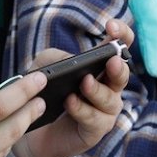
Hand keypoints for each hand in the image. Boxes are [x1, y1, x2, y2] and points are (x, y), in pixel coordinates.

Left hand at [12, 18, 132, 156]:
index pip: (120, 46)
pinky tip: (70, 102)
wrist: (33, 128)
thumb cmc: (44, 93)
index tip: (111, 27)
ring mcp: (104, 110)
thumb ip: (57, 58)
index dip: (122, 34)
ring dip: (97, 90)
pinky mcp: (95, 130)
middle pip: (123, 74)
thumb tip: (74, 61)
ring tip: (84, 82)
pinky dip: (82, 109)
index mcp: (100, 66)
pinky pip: (94, 119)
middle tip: (111, 60)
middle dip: (118, 67)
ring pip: (110, 100)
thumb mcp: (43, 68)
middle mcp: (108, 87)